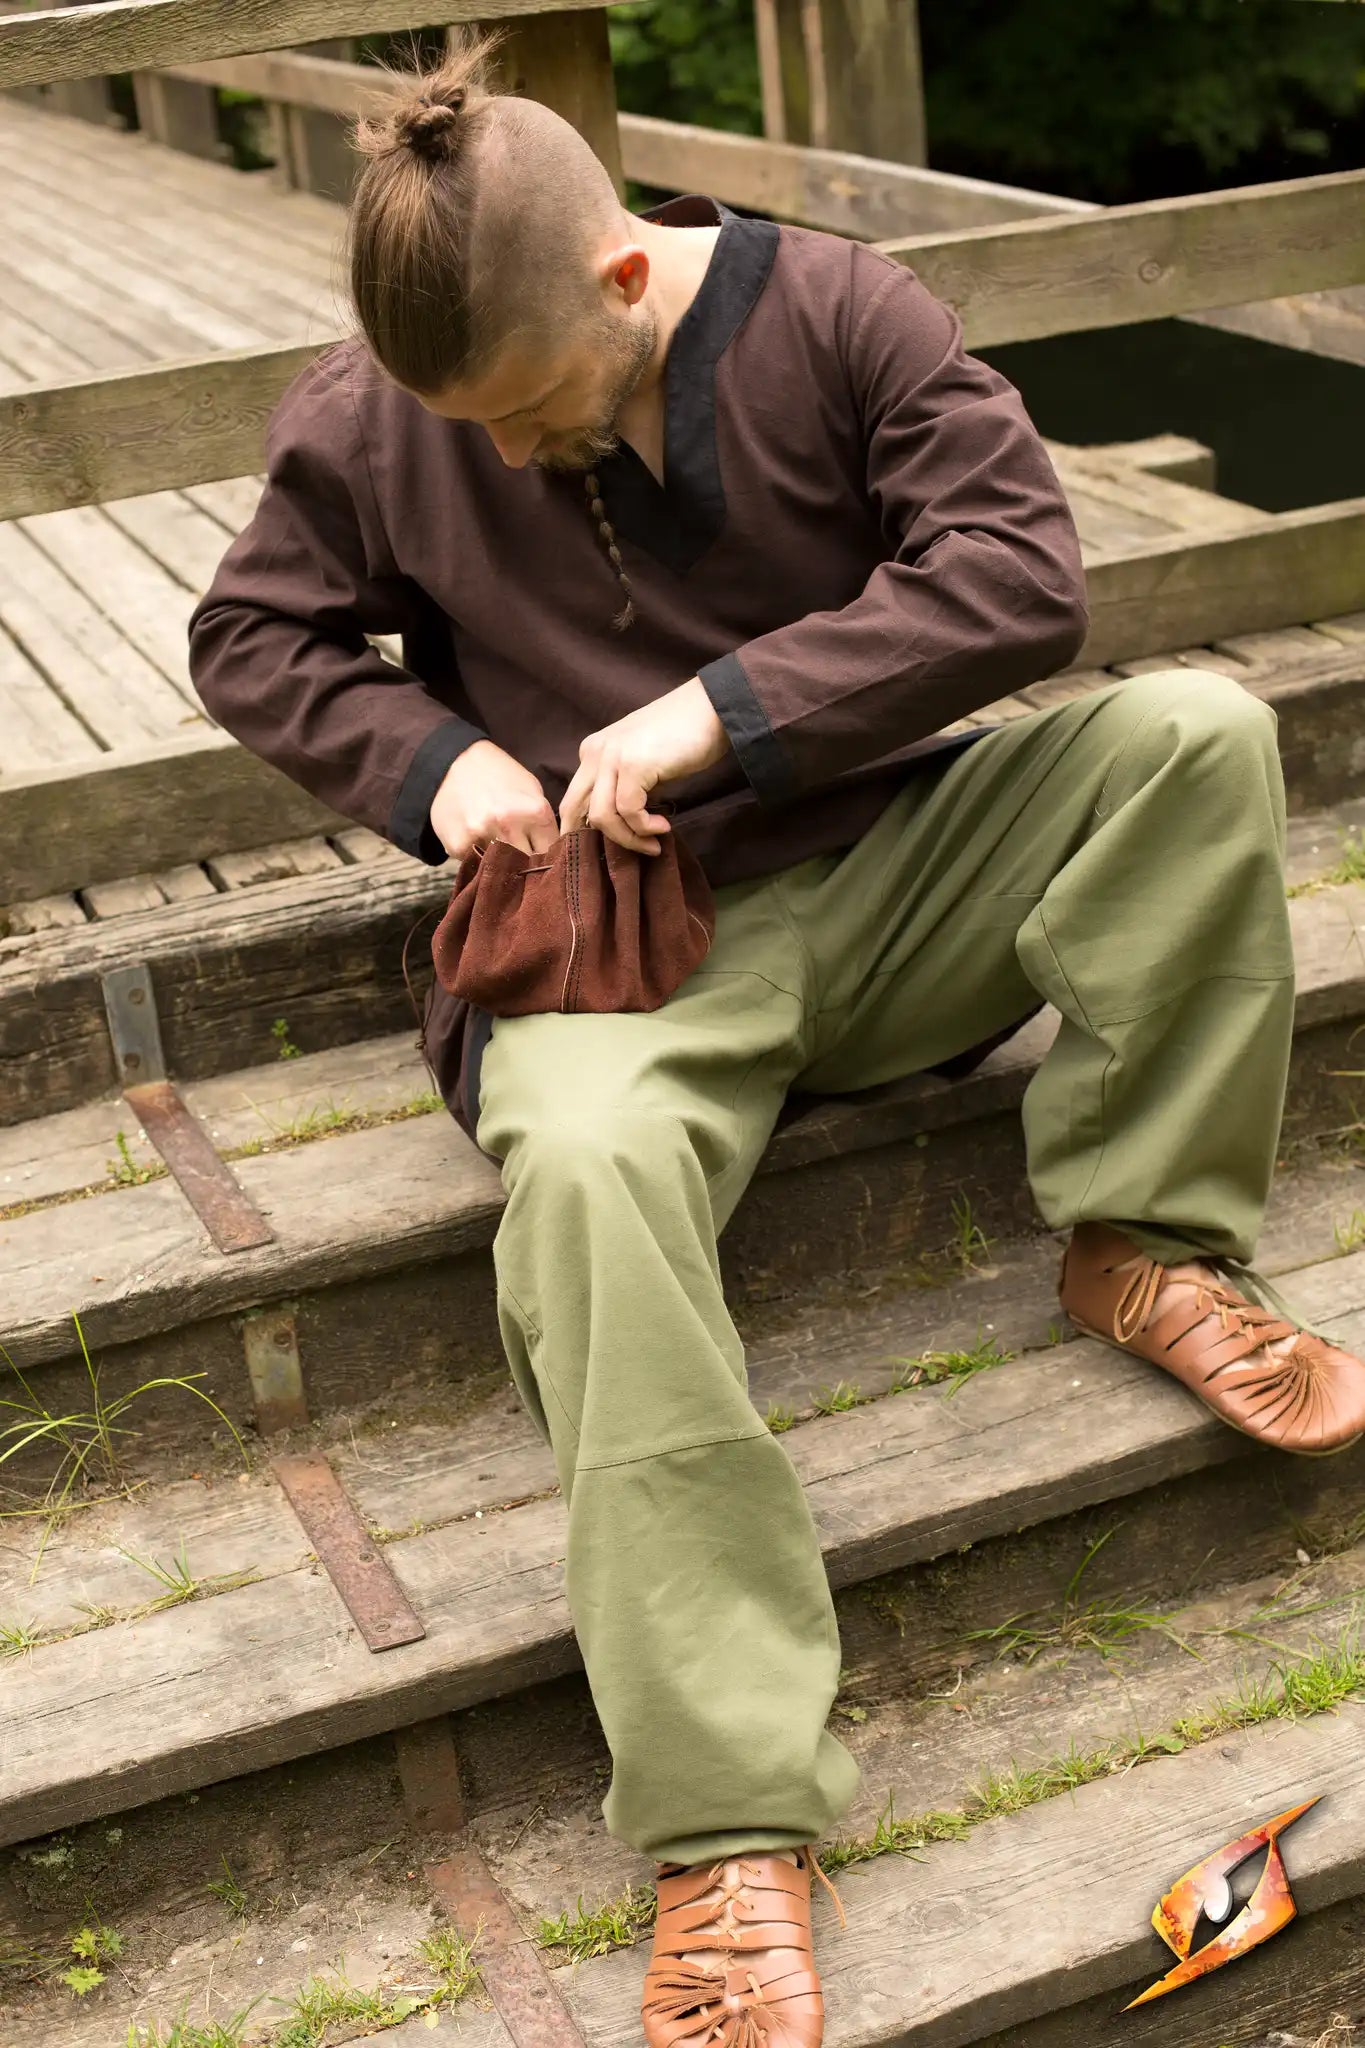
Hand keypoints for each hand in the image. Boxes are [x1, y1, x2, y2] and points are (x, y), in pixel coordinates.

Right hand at [429, 740, 557, 860]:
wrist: (455, 762)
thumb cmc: (500, 775)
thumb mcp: (531, 789)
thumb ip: (543, 822)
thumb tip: (554, 854)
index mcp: (534, 811)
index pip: (552, 852)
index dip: (551, 858)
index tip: (546, 861)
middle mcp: (509, 825)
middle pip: (528, 867)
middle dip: (528, 866)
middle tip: (523, 862)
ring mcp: (481, 836)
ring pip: (501, 870)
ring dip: (502, 866)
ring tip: (498, 851)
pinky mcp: (458, 845)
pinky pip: (475, 864)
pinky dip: (478, 858)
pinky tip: (476, 841)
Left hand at [558, 677, 729, 853]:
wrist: (711, 709)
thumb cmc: (684, 737)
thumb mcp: (642, 764)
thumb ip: (625, 788)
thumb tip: (621, 826)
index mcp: (593, 752)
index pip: (572, 800)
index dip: (580, 831)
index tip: (601, 852)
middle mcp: (595, 752)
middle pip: (573, 809)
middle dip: (591, 841)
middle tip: (620, 858)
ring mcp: (612, 756)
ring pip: (601, 816)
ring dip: (628, 838)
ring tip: (652, 843)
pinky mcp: (633, 764)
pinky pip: (629, 811)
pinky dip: (645, 827)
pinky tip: (663, 826)